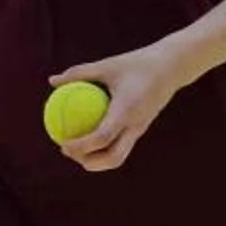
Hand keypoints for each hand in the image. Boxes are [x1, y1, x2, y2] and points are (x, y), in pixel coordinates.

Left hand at [47, 41, 187, 172]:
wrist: (172, 67)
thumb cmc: (136, 63)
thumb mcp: (107, 65)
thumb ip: (79, 73)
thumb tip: (52, 80)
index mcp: (127, 111)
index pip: (102, 138)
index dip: (81, 147)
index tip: (62, 144)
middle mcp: (136, 125)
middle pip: (113, 158)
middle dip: (89, 162)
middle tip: (67, 152)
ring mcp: (141, 129)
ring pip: (119, 156)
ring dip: (97, 160)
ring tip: (75, 150)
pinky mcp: (142, 128)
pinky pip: (122, 145)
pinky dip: (105, 148)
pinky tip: (88, 138)